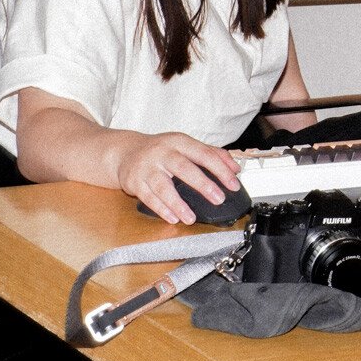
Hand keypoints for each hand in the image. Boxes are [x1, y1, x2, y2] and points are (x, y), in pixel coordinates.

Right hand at [113, 132, 240, 224]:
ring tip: (191, 217)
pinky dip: (161, 209)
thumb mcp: (186, 145)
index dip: (220, 169)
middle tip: (218, 199)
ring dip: (178, 204)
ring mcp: (147, 167)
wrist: (126, 152)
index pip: (204, 154)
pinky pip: (148, 198)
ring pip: (163, 187)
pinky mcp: (134, 182)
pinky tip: (172, 218)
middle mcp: (163, 153)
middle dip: (203, 185)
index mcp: (179, 142)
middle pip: (184, 168)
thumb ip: (212, 154)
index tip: (233, 184)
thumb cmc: (162, 150)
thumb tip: (235, 167)